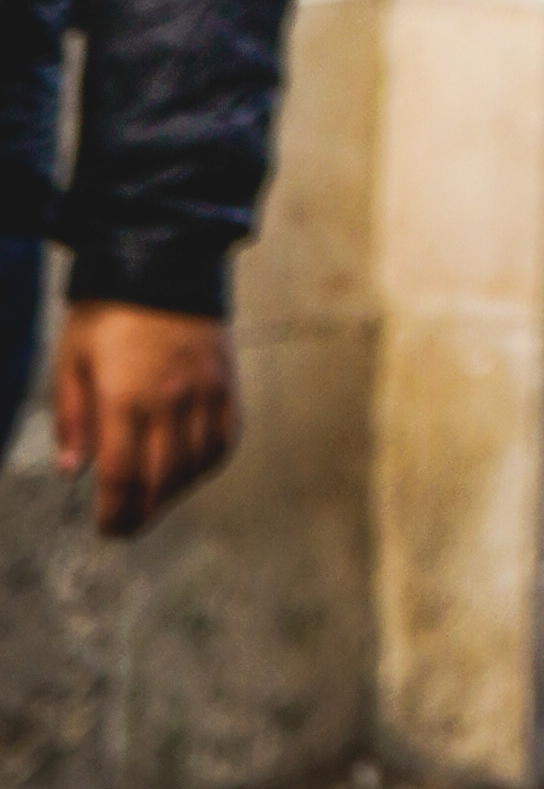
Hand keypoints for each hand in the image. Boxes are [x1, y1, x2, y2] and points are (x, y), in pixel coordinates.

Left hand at [55, 306, 239, 539]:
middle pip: (161, 482)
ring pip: (195, 467)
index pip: (122, 477)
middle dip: (141, 514)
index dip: (115, 513)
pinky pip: (223, 441)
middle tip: (126, 526)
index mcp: (126, 397)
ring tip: (152, 500)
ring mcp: (205, 394)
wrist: (164, 260)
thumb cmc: (108, 311)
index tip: (107, 528)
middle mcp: (171, 401)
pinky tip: (187, 471)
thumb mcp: (71, 359)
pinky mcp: (227, 385)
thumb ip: (71, 418)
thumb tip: (73, 471)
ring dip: (173, 494)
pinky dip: (206, 465)